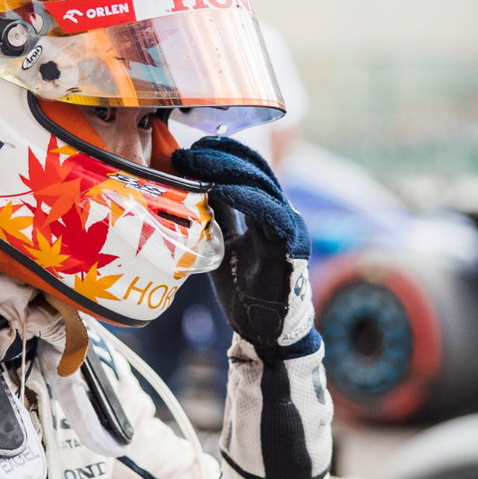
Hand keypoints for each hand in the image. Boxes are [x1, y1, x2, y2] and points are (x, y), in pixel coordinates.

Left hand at [172, 137, 314, 351]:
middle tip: (187, 151)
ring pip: (262, 185)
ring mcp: (289, 228)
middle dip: (221, 156)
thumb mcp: (222, 244)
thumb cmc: (244, 290)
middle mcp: (282, 214)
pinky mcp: (290, 247)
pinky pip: (270, 213)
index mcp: (268, 212)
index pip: (250, 169)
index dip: (225, 153)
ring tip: (196, 162)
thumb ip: (217, 217)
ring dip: (227, 170)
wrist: (265, 331)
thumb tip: (193, 190)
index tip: (193, 146)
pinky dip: (245, 198)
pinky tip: (219, 189)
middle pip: (256, 170)